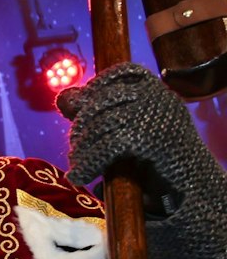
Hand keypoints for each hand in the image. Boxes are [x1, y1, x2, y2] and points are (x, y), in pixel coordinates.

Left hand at [64, 62, 215, 212]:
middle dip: (82, 125)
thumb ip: (99, 112)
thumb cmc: (158, 159)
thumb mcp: (130, 129)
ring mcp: (156, 116)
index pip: (123, 73)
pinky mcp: (152, 140)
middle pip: (104, 100)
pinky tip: (79, 177)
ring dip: (82, 148)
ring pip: (101, 125)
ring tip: (76, 164)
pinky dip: (88, 163)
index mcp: (157, 91)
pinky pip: (107, 147)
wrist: (194, 185)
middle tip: (75, 147)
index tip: (79, 104)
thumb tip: (64, 96)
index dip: (96, 86)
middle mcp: (158, 98)